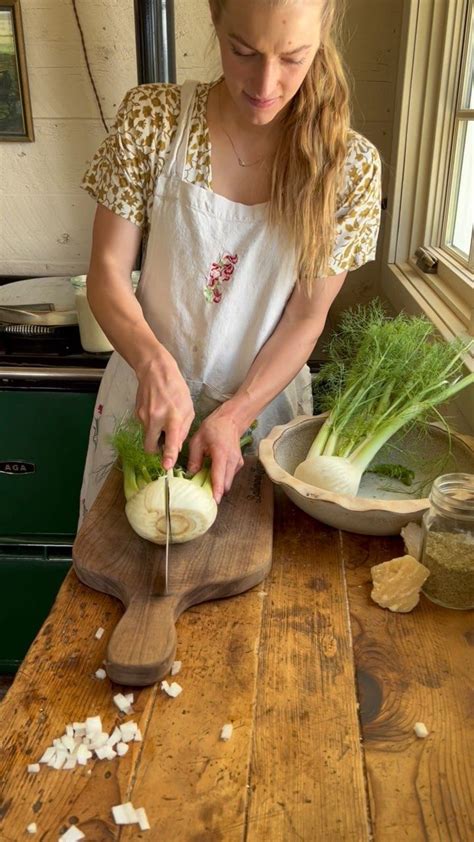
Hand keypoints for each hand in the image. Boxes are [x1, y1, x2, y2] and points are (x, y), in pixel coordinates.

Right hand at [135, 353, 194, 468]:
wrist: (155, 371)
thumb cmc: (176, 389)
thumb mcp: (188, 409)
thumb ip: (183, 430)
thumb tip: (176, 447)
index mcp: (173, 417)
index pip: (170, 441)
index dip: (168, 456)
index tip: (166, 466)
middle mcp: (155, 419)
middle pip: (150, 447)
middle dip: (156, 451)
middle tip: (163, 445)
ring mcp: (143, 416)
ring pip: (147, 436)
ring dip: (155, 435)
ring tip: (163, 420)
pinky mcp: (137, 413)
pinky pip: (145, 426)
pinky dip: (151, 425)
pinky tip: (157, 412)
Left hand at [186, 408, 244, 503]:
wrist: (230, 420)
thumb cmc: (213, 428)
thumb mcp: (197, 441)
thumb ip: (194, 459)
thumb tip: (191, 475)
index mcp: (221, 453)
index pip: (219, 476)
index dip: (216, 490)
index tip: (213, 501)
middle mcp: (232, 460)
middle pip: (225, 484)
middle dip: (215, 492)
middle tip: (202, 495)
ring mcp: (237, 463)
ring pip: (228, 482)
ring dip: (218, 486)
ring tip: (205, 483)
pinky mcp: (238, 465)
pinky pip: (229, 477)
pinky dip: (221, 479)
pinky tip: (212, 474)